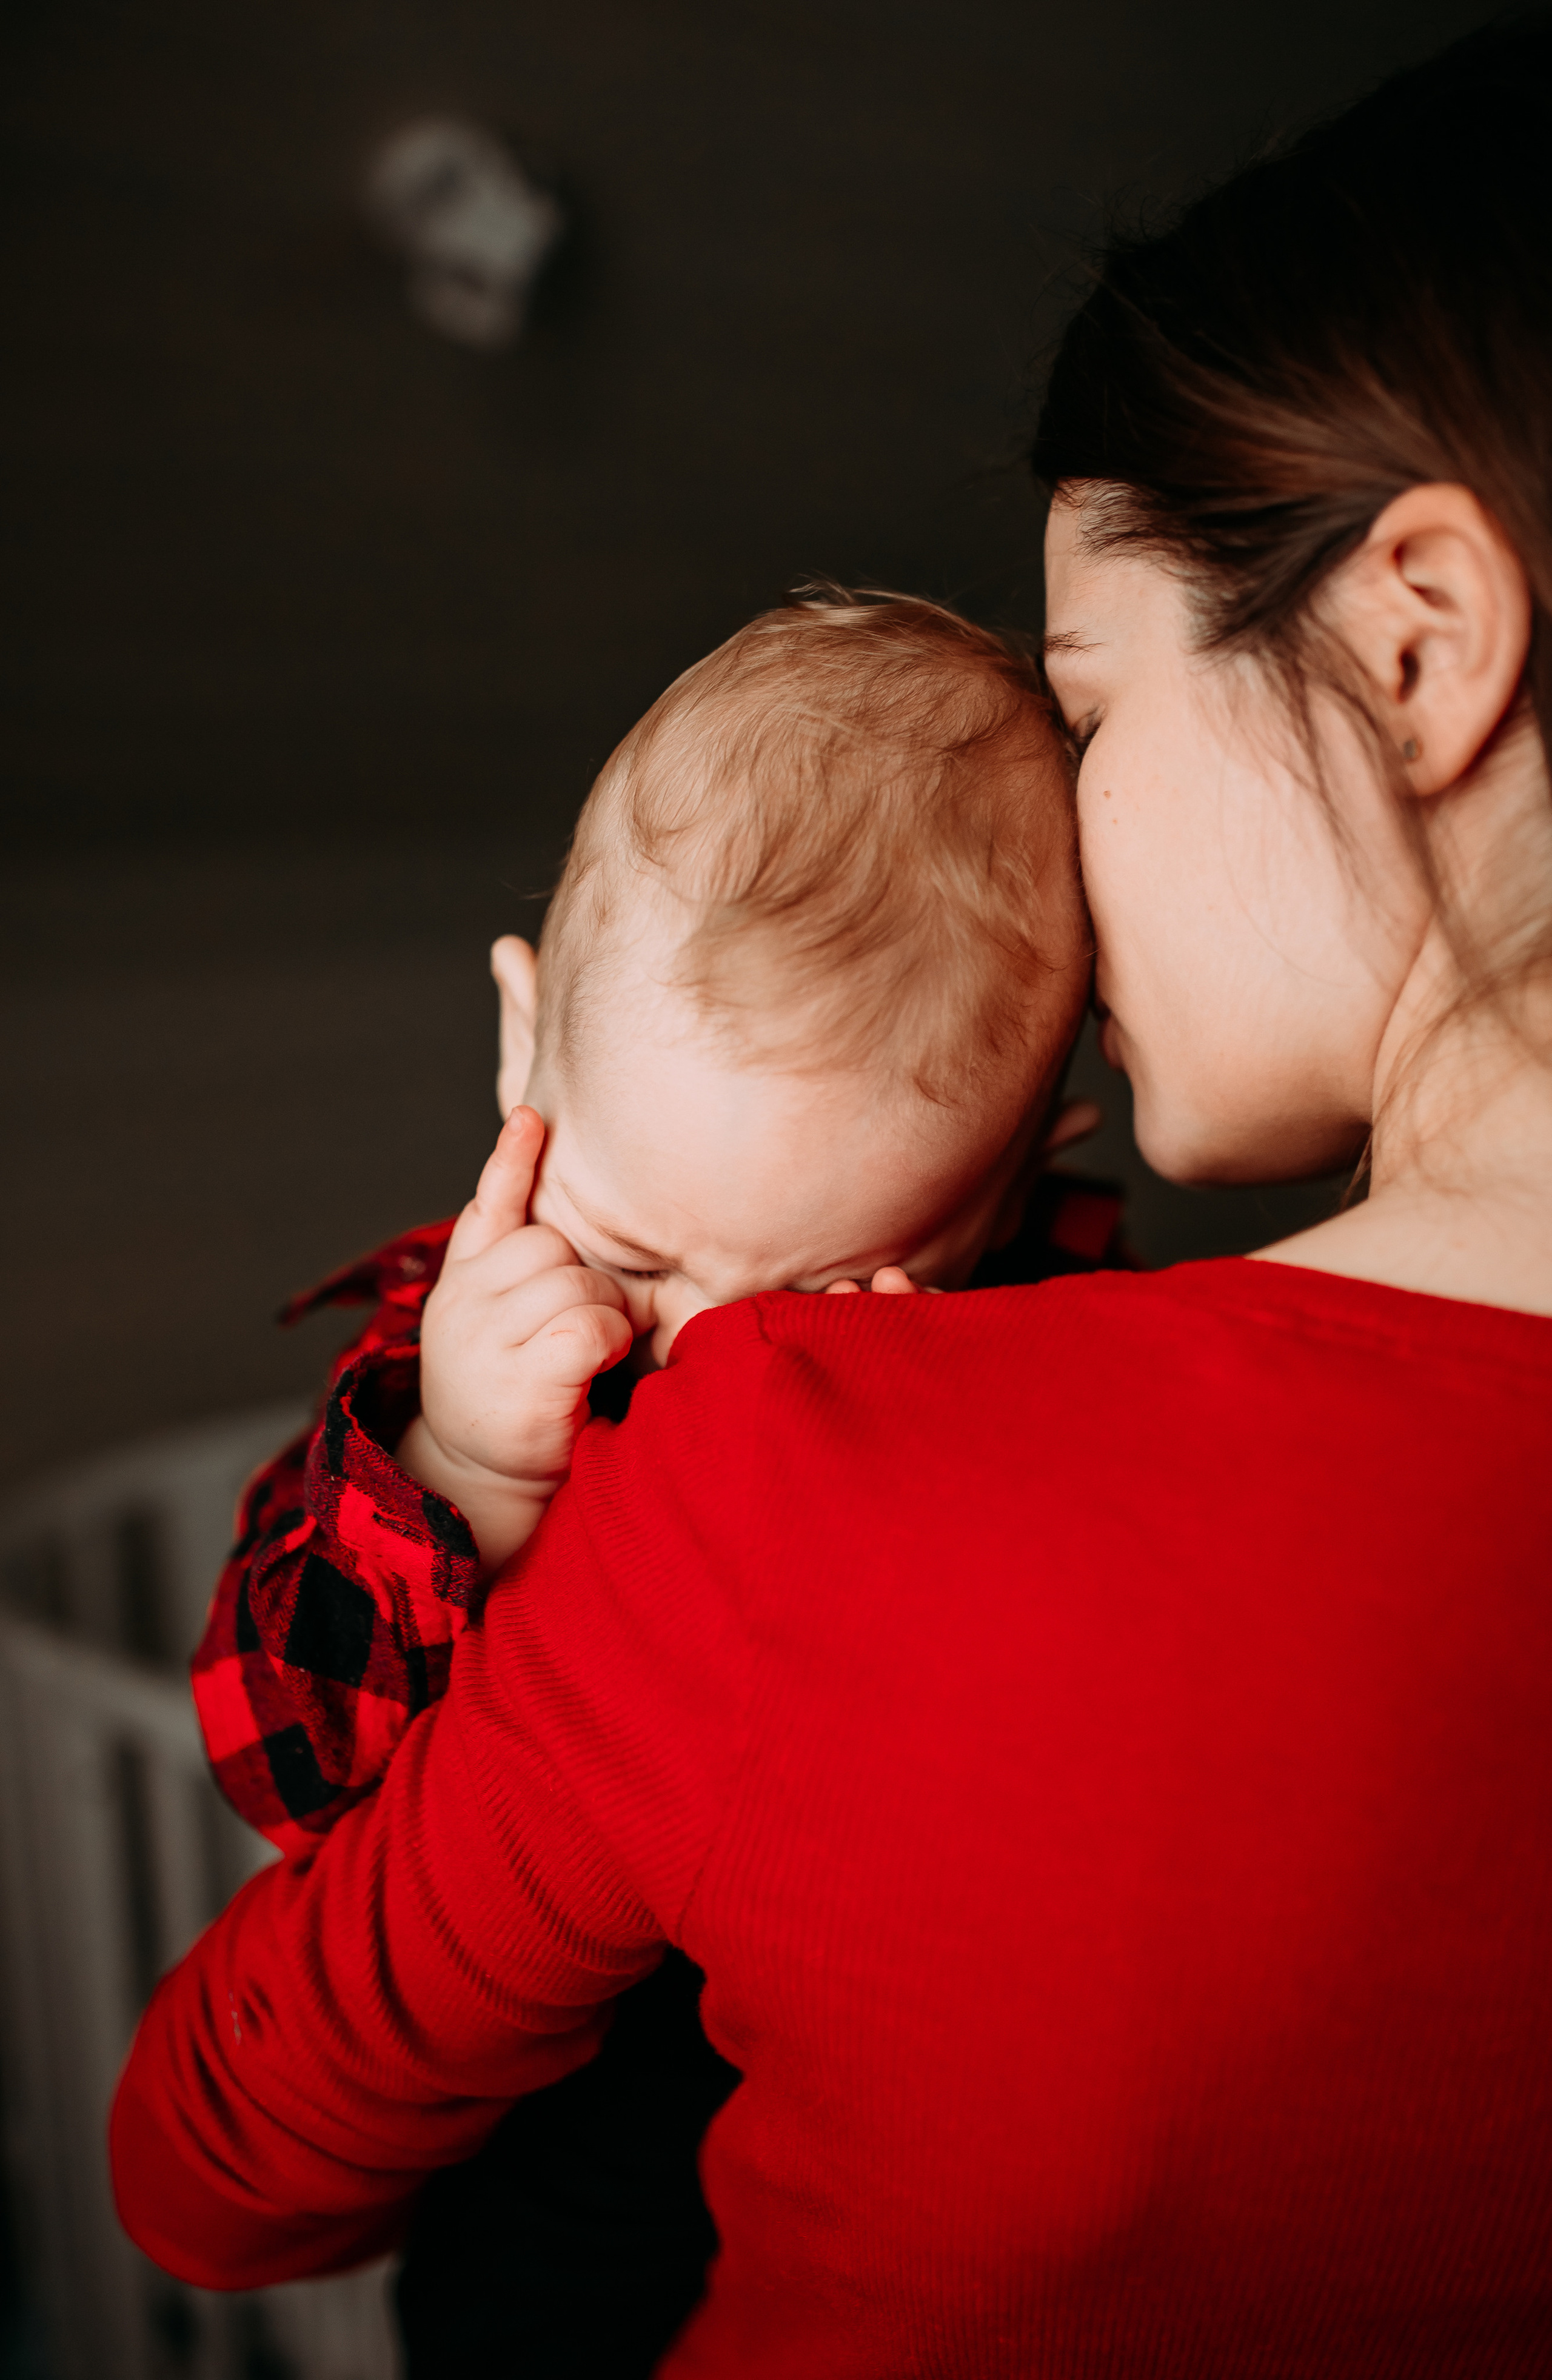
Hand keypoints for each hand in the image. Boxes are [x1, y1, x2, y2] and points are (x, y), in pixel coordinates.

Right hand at [397, 1107, 632, 1571]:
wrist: (484, 1486)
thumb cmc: (515, 1399)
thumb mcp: (502, 1326)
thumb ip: (515, 1265)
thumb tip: (547, 1189)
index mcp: (462, 1283)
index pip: (489, 1207)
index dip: (513, 1161)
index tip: (534, 1116)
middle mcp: (464, 1304)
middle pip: (555, 1246)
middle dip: (588, 1281)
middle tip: (583, 1331)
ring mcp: (485, 1341)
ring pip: (578, 1282)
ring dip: (603, 1315)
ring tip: (585, 1358)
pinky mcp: (521, 1381)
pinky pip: (589, 1325)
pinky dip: (607, 1343)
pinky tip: (593, 1370)